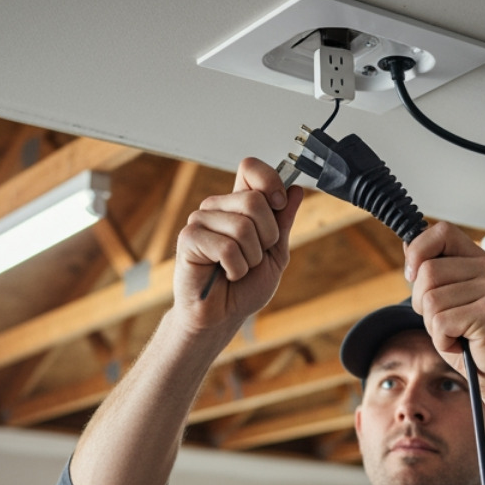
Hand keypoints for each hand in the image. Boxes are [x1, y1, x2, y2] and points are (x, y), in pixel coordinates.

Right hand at [174, 158, 303, 330]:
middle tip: (254, 257)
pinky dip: (236, 268)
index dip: (270, 181)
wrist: (222, 316)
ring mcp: (201, 220)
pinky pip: (227, 247)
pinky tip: (226, 274)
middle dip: (266, 237)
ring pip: (243, 227)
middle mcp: (218, 207)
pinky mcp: (189, 238)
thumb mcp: (275, 254)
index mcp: (239, 205)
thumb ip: (283, 222)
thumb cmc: (243, 288)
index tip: (279, 203)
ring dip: (251, 258)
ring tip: (238, 268)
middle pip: (254, 200)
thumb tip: (295, 190)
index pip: (250, 168)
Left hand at [405, 223, 484, 406]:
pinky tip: (463, 345)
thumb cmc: (475, 343)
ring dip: (434, 325)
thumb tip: (407, 244)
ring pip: (430, 299)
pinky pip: (440, 322)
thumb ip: (434, 273)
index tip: (412, 275)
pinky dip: (443, 341)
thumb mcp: (448, 302)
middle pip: (427, 271)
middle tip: (447, 323)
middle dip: (422, 303)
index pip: (442, 232)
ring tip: (458, 334)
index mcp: (483, 262)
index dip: (418, 250)